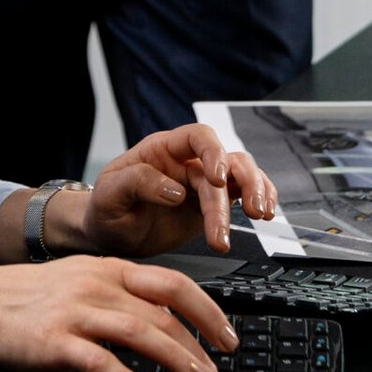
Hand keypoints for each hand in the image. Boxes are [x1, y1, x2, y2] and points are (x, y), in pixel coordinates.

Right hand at [0, 253, 239, 371]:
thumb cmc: (33, 298)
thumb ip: (123, 296)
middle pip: (164, 314)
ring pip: (141, 333)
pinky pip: (102, 362)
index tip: (229, 339)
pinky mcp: (57, 341)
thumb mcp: (84, 282)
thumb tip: (166, 323)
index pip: (173, 283)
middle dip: (201, 349)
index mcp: (111, 269)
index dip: (208, 311)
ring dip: (179, 362)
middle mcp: (98, 286)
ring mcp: (77, 312)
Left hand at [81, 124, 278, 259]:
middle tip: (248, 212)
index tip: (217, 179)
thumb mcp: (109, 194)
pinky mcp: (210, 206)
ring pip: (241, 175)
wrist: (110, 234)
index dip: (213, 152)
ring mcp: (201, 184)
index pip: (197, 136)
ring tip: (258, 216)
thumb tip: (175, 191)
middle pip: (227, 161)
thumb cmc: (106, 208)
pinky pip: (242, 194)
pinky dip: (259, 199)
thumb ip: (137, 183)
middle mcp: (186, 162)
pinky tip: (264, 214)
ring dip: (255, 192)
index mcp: (162, 150)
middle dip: (242, 185)